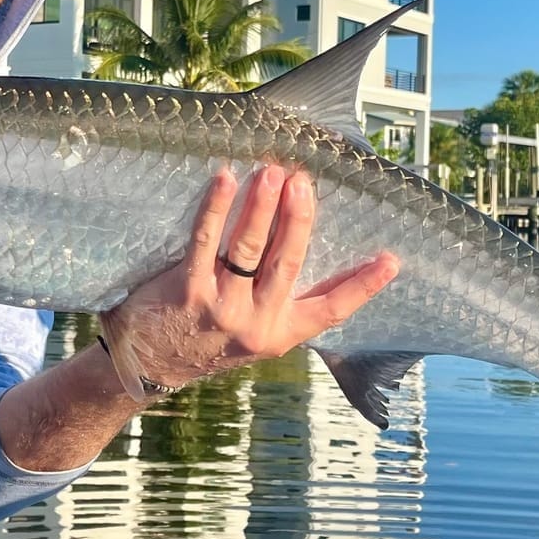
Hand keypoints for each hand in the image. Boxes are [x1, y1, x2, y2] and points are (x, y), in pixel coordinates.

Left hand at [98, 164, 399, 398]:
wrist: (147, 365)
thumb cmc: (201, 337)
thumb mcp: (252, 335)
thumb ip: (280, 302)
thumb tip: (314, 255)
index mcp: (279, 334)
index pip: (330, 309)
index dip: (363, 286)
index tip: (392, 260)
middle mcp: (255, 324)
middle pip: (287, 263)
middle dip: (298, 219)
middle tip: (303, 181)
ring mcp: (220, 308)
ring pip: (249, 249)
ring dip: (261, 206)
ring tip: (271, 172)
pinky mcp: (186, 291)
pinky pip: (204, 241)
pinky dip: (216, 208)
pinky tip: (224, 179)